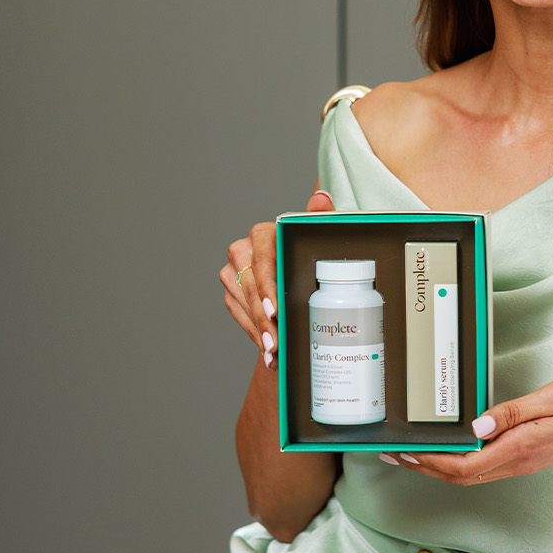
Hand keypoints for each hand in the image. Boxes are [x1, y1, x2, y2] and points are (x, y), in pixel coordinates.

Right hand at [220, 187, 334, 366]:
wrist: (292, 273)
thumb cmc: (306, 253)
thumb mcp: (316, 237)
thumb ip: (321, 217)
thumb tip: (322, 199)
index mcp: (263, 234)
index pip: (263, 261)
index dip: (267, 287)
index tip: (275, 310)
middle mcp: (243, 250)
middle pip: (252, 288)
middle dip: (264, 319)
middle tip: (277, 342)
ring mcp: (233, 271)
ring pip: (243, 304)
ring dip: (259, 331)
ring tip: (274, 353)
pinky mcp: (231, 290)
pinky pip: (239, 314)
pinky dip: (254, 333)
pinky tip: (266, 351)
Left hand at [383, 368, 552, 485]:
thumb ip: (514, 412)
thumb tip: (476, 428)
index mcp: (523, 446)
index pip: (464, 466)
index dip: (428, 464)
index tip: (402, 453)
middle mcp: (521, 460)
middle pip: (462, 476)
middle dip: (424, 468)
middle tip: (393, 454)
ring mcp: (525, 461)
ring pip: (472, 475)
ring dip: (439, 467)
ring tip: (413, 453)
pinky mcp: (529, 457)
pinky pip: (486, 468)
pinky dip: (460, 462)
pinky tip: (451, 448)